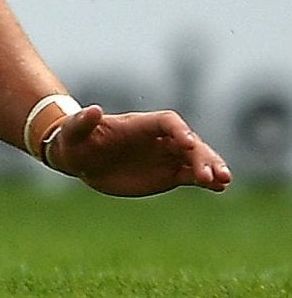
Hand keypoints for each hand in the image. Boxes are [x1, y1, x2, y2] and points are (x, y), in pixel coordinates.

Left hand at [50, 106, 230, 196]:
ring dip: (211, 167)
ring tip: (224, 181)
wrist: (81, 159)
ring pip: (196, 158)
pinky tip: (220, 188)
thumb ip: (83, 122)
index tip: (188, 142)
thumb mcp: (74, 132)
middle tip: (212, 174)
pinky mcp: (168, 173)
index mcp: (139, 124)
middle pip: (188, 141)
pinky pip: (192, 175)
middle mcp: (157, 138)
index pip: (167, 121)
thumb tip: (92, 109)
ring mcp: (165, 155)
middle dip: (201, 155)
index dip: (179, 130)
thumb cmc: (75, 141)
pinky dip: (207, 180)